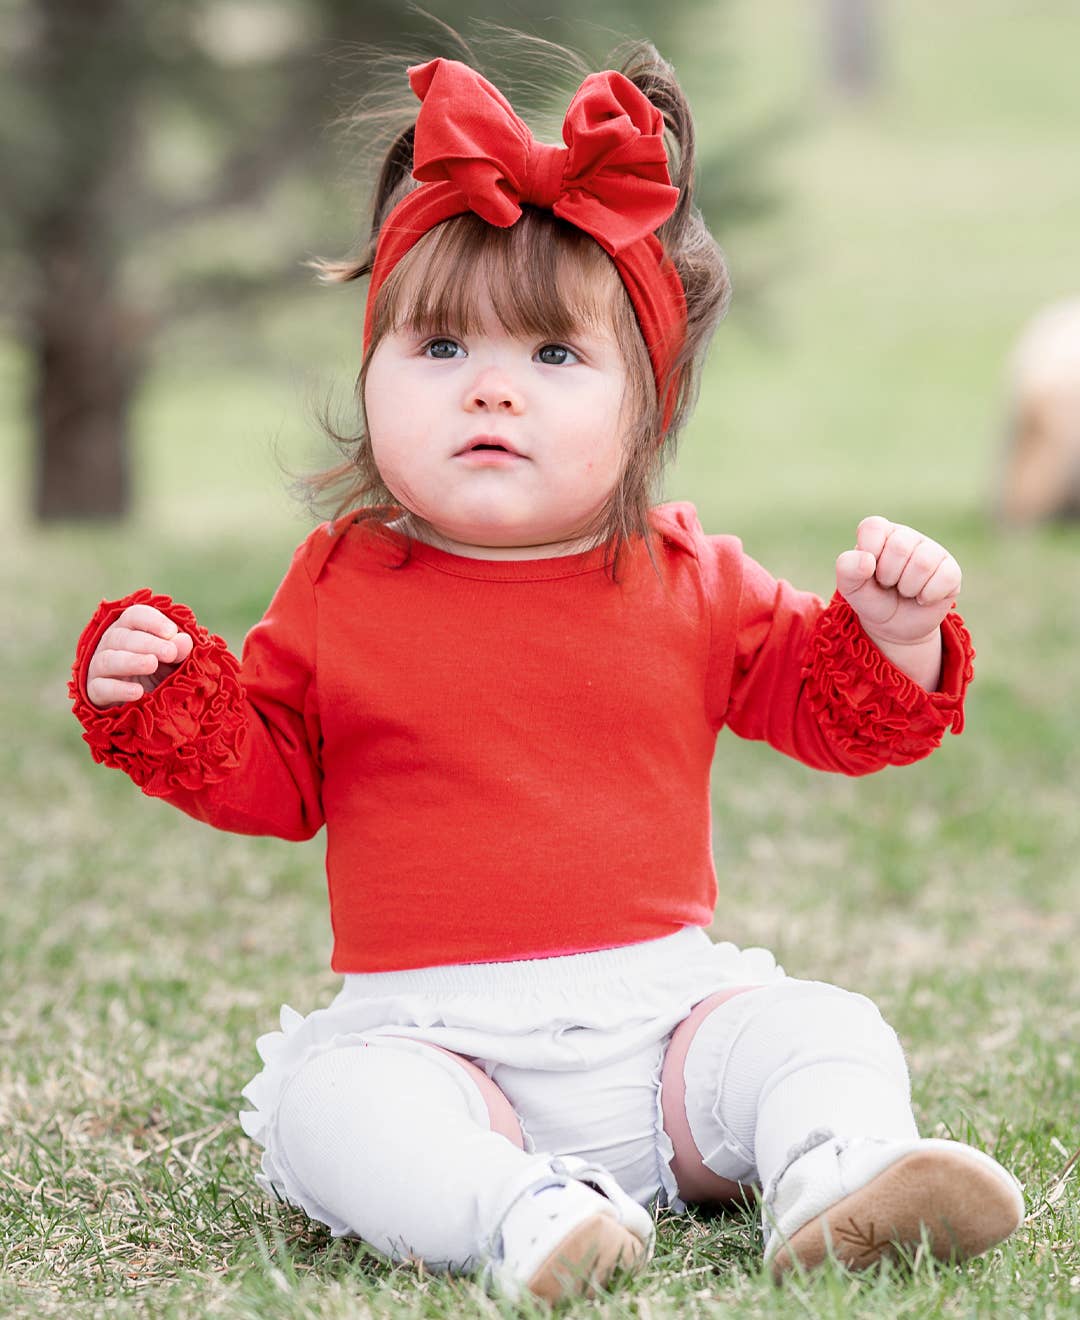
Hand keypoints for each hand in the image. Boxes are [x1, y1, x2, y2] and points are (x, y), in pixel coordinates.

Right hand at [86, 603, 193, 708]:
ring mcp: (99, 667)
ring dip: (131, 661)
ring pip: (108, 660)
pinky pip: (101, 688)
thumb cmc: (156, 674)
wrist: (140, 706)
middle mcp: (110, 644)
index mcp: (128, 629)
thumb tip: (185, 640)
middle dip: (148, 644)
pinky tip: (137, 692)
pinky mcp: (94, 691)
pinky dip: (118, 689)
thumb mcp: (171, 662)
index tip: (172, 632)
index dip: (153, 621)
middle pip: (123, 637)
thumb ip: (178, 651)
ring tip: (152, 665)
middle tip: (170, 652)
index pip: (135, 616)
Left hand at [835, 517, 961, 645]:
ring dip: (908, 587)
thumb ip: (847, 569)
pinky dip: (928, 595)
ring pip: (923, 563)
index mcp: (880, 533)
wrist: (894, 626)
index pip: (874, 527)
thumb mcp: (850, 587)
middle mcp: (907, 536)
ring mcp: (932, 551)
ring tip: (904, 591)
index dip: (869, 552)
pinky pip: (945, 577)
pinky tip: (922, 597)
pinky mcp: (951, 570)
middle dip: (888, 575)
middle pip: (900, 546)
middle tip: (888, 583)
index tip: (868, 570)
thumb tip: (867, 560)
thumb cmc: (872, 599)